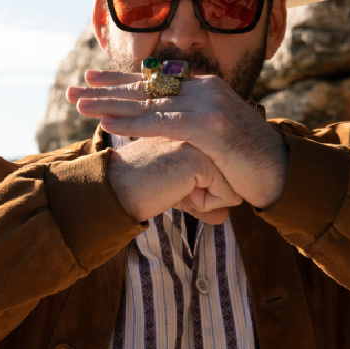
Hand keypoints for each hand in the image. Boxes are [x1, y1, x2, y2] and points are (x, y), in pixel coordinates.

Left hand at [68, 70, 287, 207]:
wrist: (282, 172)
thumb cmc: (248, 162)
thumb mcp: (216, 138)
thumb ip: (191, 130)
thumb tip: (167, 136)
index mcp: (205, 88)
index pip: (155, 81)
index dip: (120, 81)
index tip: (91, 79)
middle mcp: (204, 89)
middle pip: (146, 88)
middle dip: (105, 90)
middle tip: (73, 91)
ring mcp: (208, 105)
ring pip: (149, 104)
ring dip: (110, 105)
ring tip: (79, 105)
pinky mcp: (210, 126)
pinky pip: (164, 123)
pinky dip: (134, 124)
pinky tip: (109, 124)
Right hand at [106, 137, 242, 224]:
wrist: (117, 191)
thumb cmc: (144, 190)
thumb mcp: (180, 193)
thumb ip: (204, 201)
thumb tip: (224, 217)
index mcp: (198, 131)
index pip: (225, 169)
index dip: (202, 189)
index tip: (172, 180)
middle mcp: (203, 132)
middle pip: (232, 178)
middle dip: (206, 194)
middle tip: (171, 184)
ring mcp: (203, 143)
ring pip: (232, 186)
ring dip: (204, 199)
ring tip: (173, 186)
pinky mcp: (201, 159)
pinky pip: (227, 196)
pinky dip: (203, 204)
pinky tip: (176, 190)